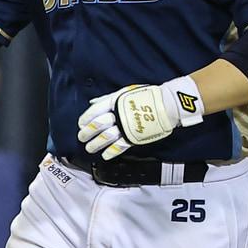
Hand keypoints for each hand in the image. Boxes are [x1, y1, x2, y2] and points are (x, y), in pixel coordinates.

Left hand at [77, 78, 203, 160]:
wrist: (166, 105)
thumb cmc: (146, 96)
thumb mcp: (125, 92)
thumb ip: (108, 99)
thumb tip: (93, 103)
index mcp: (115, 101)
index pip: (95, 111)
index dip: (85, 119)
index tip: (81, 124)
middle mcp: (118, 114)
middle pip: (97, 125)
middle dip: (87, 132)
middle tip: (82, 137)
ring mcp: (126, 126)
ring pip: (105, 137)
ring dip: (95, 144)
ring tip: (89, 148)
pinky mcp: (134, 136)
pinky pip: (119, 146)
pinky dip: (111, 152)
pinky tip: (105, 155)